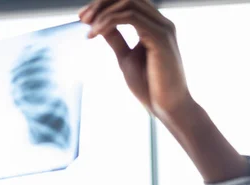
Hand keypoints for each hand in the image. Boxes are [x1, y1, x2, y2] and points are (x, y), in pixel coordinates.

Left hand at [79, 0, 192, 117]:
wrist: (168, 108)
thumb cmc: (150, 88)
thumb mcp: (126, 58)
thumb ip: (116, 39)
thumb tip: (100, 25)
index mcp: (154, 26)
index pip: (128, 1)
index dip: (104, 4)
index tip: (83, 18)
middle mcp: (161, 22)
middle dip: (101, 3)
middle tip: (82, 18)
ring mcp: (162, 28)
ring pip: (128, 2)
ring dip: (103, 11)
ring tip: (88, 28)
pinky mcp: (160, 38)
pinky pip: (130, 18)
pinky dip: (109, 22)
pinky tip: (96, 33)